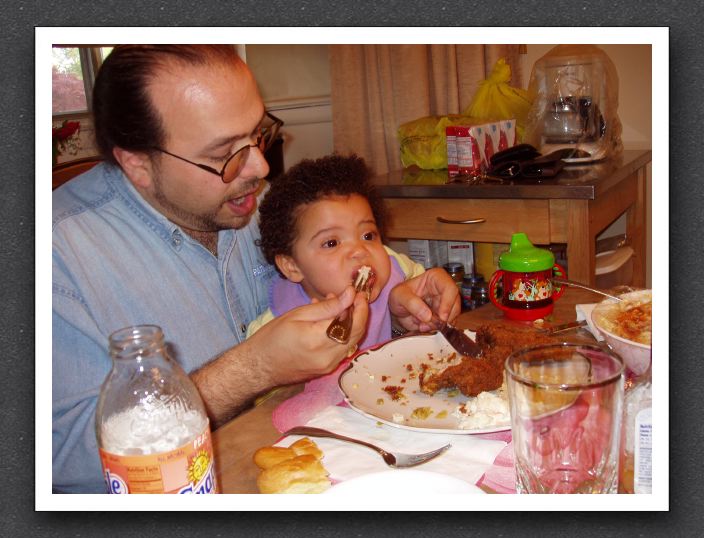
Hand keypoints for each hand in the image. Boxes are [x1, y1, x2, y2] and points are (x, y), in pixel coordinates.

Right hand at [255, 285, 369, 385]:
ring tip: (337, 307)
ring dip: (351, 323)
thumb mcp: (297, 315)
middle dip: (360, 314)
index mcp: (319, 340)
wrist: (259, 366)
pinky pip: (342, 349)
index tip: (358, 293)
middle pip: (357, 333)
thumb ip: (327, 306)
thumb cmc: (272, 337)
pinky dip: (342, 334)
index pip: (353, 322)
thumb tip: (350, 295)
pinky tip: (330, 322)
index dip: (360, 306)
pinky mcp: (327, 369)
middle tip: (354, 297)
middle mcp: (329, 356)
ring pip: (352, 342)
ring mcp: (329, 366)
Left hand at [388, 267, 460, 331]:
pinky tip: (424, 327)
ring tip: (422, 326)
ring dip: (439, 325)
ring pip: (452, 317)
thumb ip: (411, 303)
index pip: (450, 288)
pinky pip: (447, 325)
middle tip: (429, 325)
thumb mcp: (399, 295)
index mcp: (436, 278)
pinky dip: (436, 329)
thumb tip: (428, 316)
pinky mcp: (444, 316)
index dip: (448, 303)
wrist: (398, 307)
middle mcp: (444, 290)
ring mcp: (446, 304)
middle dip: (443, 318)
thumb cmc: (400, 295)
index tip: (441, 317)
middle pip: (455, 305)